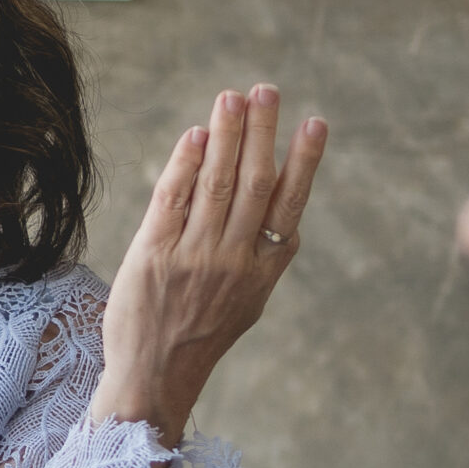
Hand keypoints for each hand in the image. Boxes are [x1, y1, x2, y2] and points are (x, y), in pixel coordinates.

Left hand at [91, 84, 326, 443]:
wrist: (154, 377)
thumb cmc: (197, 335)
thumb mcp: (245, 300)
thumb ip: (262, 256)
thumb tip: (283, 212)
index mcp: (263, 271)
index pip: (288, 205)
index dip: (303, 162)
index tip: (314, 123)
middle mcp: (234, 260)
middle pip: (254, 184)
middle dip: (262, 133)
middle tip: (266, 91)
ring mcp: (194, 257)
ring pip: (216, 185)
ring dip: (225, 137)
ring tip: (232, 99)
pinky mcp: (154, 256)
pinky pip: (173, 201)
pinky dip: (186, 166)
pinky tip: (195, 137)